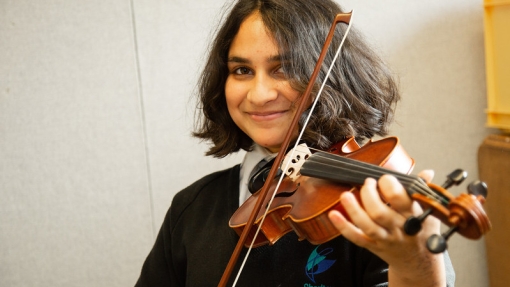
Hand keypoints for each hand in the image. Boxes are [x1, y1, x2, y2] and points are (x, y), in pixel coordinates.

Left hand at [328, 170, 445, 286]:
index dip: (388, 185)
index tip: (384, 178)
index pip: (400, 199)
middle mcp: (398, 228)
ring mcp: (385, 238)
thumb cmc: (422, 231)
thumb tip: (427, 172)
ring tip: (345, 194)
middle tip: (367, 183)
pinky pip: (356, 238)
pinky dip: (343, 227)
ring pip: (367, 226)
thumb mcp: (428, 211)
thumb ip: (424, 190)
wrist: (419, 263)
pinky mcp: (373, 246)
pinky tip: (333, 214)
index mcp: (413, 215)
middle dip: (369, 195)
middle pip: (379, 212)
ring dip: (353, 209)